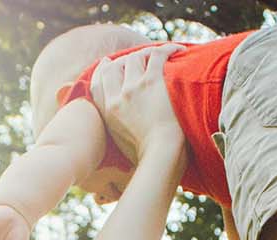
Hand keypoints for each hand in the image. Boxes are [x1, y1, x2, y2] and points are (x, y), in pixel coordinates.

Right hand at [88, 45, 185, 163]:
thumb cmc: (148, 155)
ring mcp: (134, 87)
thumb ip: (119, 129)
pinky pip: (157, 55)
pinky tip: (177, 50)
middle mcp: (118, 96)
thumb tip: (126, 129)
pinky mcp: (152, 81)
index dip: (103, 69)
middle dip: (126, 59)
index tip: (107, 62)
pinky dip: (167, 49)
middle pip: (115, 65)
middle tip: (141, 56)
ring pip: (135, 57)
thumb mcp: (122, 143)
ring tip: (162, 53)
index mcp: (108, 111)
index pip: (98, 82)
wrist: (160, 154)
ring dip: (148, 53)